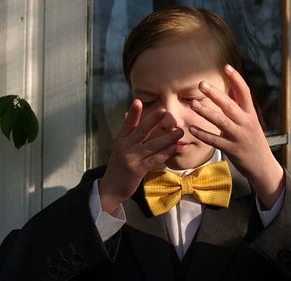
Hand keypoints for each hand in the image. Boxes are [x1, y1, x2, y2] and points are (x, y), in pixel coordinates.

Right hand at [99, 99, 183, 213]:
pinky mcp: (138, 170)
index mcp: (120, 140)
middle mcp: (124, 147)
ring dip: (167, 138)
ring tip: (180, 132)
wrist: (111, 188)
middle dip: (153, 121)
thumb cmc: (118, 167)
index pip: (127, 124)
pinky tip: (176, 148)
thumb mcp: (119, 148)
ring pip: (152, 146)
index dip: (133, 113)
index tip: (138, 101)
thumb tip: (127, 113)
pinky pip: (155, 159)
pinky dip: (167, 153)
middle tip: (165, 111)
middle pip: (140, 131)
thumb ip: (126, 132)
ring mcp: (131, 159)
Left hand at [189, 65, 283, 208]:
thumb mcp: (250, 120)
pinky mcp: (232, 149)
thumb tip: (231, 87)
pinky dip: (203, 134)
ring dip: (206, 113)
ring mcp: (239, 136)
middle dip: (215, 94)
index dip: (236, 79)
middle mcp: (246, 123)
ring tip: (193, 105)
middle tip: (201, 84)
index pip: (244, 92)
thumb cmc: (252, 139)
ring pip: (221, 122)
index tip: (226, 67)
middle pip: (230, 105)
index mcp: (250, 113)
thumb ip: (240, 105)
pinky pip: (215, 141)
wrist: (262, 165)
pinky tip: (191, 129)